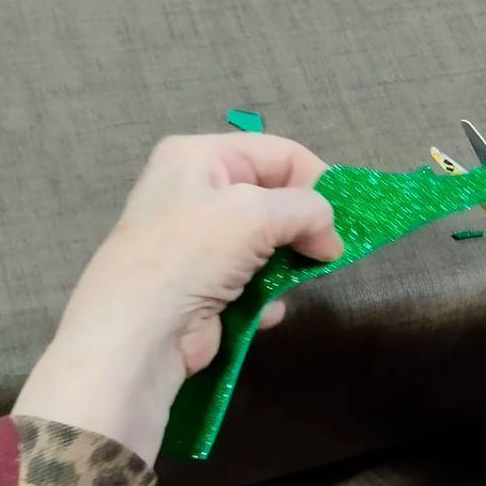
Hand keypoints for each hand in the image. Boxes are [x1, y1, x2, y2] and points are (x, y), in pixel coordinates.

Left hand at [13, 134, 342, 460]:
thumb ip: (307, 210)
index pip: (276, 152)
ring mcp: (196, 244)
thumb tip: (330, 237)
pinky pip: (251, 282)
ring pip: (265, 243)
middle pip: (271, 197)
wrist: (138, 333)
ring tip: (303, 278)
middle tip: (329, 250)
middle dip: (304, 223)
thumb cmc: (192, 253)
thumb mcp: (256, 213)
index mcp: (197, 157)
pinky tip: (267, 310)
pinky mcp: (201, 288)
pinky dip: (267, 295)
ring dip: (288, 262)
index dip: (316, 178)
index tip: (347, 214)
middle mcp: (194, 193)